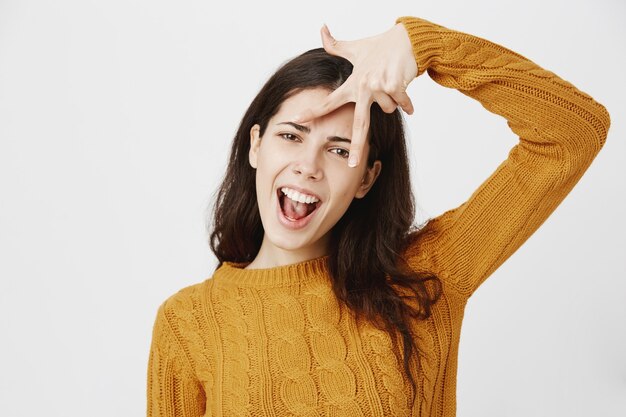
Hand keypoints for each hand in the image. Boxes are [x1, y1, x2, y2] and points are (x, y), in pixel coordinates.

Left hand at [293, 23, 417, 166]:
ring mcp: (378, 87)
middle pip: (359, 124)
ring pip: (388, 109)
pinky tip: (408, 101)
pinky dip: (407, 103)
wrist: (406, 39)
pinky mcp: (394, 85)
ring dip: (393, 101)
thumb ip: (336, 44)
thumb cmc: (379, 46)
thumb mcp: (355, 47)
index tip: (297, 120)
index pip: (329, 101)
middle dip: (357, 146)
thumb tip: (322, 28)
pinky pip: (401, 103)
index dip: (313, 111)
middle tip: (353, 165)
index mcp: (351, 84)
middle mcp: (362, 87)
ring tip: (392, 86)